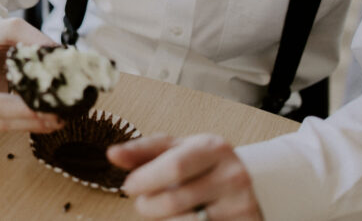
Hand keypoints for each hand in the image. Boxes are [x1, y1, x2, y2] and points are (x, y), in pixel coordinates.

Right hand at [0, 17, 61, 132]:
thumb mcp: (7, 29)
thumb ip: (29, 37)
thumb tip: (57, 54)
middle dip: (20, 111)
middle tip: (47, 109)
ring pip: (1, 123)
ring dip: (29, 123)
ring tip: (57, 118)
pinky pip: (9, 126)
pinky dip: (30, 124)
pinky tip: (50, 121)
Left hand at [108, 133, 262, 219]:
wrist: (249, 183)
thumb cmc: (202, 164)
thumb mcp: (176, 149)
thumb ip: (143, 151)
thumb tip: (112, 154)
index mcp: (213, 148)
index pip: (173, 167)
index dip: (145, 180)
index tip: (129, 186)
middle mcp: (233, 176)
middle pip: (175, 201)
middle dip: (148, 205)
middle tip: (143, 203)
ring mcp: (242, 205)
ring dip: (164, 220)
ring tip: (165, 210)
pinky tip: (184, 217)